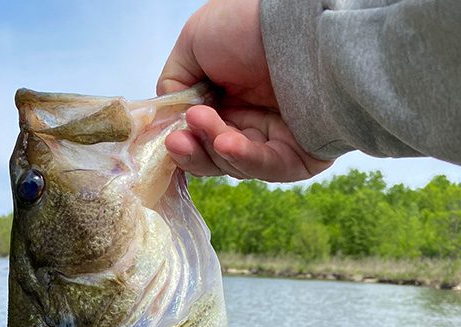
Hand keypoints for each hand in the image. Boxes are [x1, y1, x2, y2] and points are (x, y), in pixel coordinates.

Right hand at [157, 0, 331, 181]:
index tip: (167, 140)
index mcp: (228, 101)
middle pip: (213, 159)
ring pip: (234, 165)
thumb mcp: (194, 44)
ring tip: (200, 122)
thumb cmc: (248, 24)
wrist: (299, 22)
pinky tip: (224, 143)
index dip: (182, 144)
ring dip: (211, 148)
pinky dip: (242, 157)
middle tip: (176, 141)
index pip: (200, 140)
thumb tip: (168, 120)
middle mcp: (252, 123)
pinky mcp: (299, 155)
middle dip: (192, 152)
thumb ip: (173, 85)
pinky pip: (266, 166)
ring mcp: (275, 142)